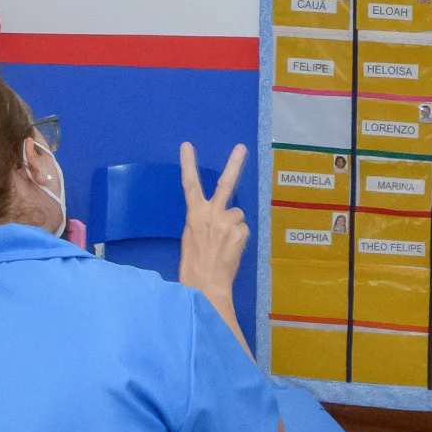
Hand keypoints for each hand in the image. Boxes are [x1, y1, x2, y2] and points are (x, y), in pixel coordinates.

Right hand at [178, 142, 249, 338]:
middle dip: (234, 164)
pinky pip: (244, 230)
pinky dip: (240, 238)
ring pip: (238, 216)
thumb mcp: (190, 238)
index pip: (190, 185)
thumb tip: (217, 217)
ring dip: (235, 227)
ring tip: (225, 245)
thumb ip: (202, 222)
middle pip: (226, 184)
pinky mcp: (241, 232)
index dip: (188, 164)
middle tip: (241, 148)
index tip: (187, 145)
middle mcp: (212, 213)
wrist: (206, 286)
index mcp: (194, 214)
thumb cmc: (194, 266)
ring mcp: (228, 222)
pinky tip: (231, 251)